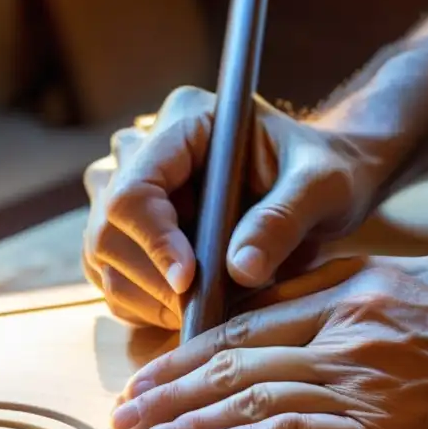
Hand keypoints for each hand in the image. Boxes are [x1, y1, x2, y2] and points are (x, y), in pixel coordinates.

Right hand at [81, 86, 390, 329]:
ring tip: (207, 306)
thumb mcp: (322, 188)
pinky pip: (112, 278)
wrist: (320, 187)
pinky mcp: (129, 231)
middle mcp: (144, 151)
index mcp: (186, 121)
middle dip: (152, 280)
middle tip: (206, 307)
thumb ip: (282, 220)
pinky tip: (191, 306)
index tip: (190, 282)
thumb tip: (240, 270)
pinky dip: (145, 306)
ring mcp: (128, 190)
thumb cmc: (326, 174)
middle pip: (107, 228)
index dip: (154, 242)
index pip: (136, 189)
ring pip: (101, 257)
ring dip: (147, 298)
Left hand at [111, 254, 427, 428]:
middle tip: (127, 406)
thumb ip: (373, 291)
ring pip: (251, 392)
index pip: (254, 318)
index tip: (164, 367)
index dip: (199, 347)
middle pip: (238, 353)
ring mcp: (365, 376)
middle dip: (172, 383)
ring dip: (189, 416)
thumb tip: (328, 304)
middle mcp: (351, 324)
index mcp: (361, 285)